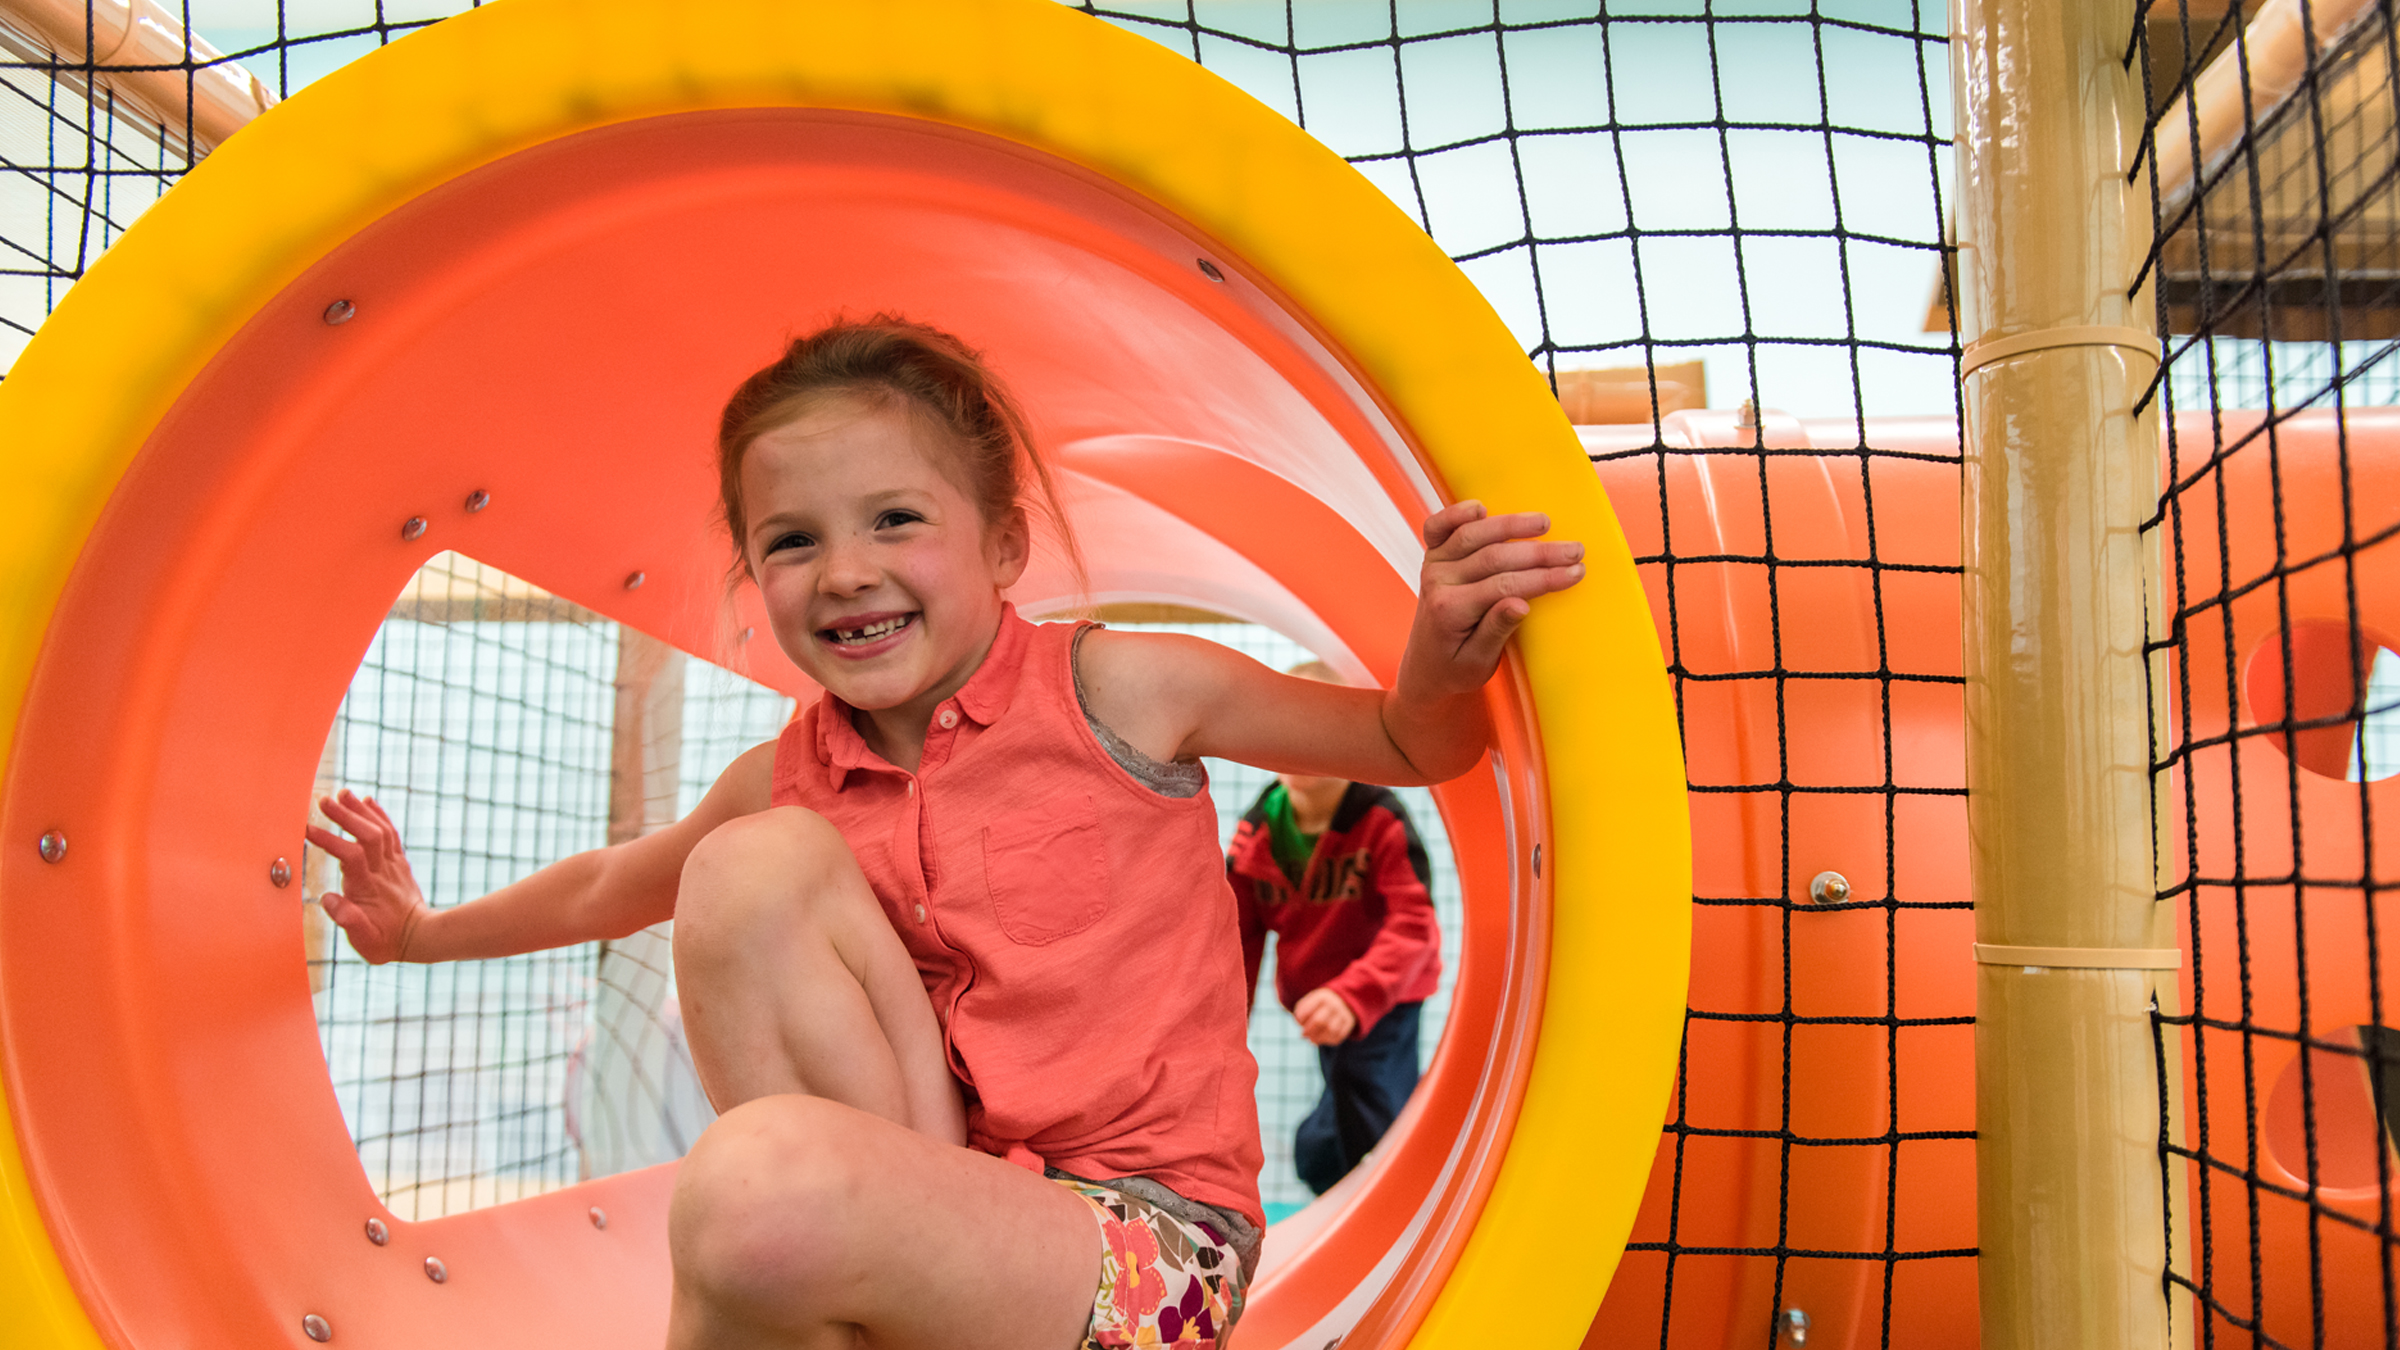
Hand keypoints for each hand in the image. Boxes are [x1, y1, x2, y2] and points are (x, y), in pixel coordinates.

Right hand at [305, 790, 430, 963]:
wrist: (421, 938)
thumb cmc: (387, 942)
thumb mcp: (365, 941)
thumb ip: (348, 920)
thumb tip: (327, 899)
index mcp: (368, 888)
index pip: (350, 856)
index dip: (330, 840)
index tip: (307, 829)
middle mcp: (383, 872)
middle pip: (367, 836)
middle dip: (345, 816)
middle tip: (323, 800)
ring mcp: (393, 865)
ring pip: (380, 830)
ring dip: (361, 811)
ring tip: (342, 794)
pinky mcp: (399, 862)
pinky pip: (391, 834)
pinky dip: (379, 816)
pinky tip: (367, 802)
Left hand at [1293, 988, 1357, 1045]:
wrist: (1343, 998)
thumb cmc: (1319, 1003)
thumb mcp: (1310, 1001)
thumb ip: (1301, 1012)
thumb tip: (1301, 1032)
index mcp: (1322, 996)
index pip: (1307, 1010)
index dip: (1300, 1019)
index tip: (1299, 1022)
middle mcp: (1334, 1004)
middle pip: (1319, 1021)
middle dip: (1308, 1031)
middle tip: (1303, 1035)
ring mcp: (1343, 1013)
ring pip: (1330, 1030)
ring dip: (1318, 1038)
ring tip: (1311, 1040)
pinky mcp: (1349, 1023)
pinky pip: (1338, 1036)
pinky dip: (1328, 1041)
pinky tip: (1321, 1040)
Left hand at [1401, 501, 1585, 702]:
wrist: (1423, 668)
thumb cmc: (1455, 668)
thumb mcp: (1479, 662)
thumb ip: (1497, 631)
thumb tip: (1522, 604)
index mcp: (1450, 611)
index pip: (1504, 586)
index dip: (1543, 578)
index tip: (1575, 573)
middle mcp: (1437, 582)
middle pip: (1494, 557)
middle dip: (1540, 553)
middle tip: (1575, 550)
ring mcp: (1433, 565)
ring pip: (1472, 535)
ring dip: (1511, 525)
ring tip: (1545, 523)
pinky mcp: (1432, 556)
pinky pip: (1437, 528)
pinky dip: (1456, 514)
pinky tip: (1482, 508)